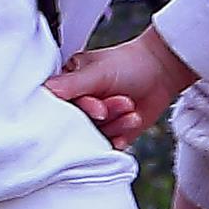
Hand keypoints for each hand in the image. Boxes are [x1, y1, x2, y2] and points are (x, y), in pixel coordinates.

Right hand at [47, 25, 195, 146]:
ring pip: (94, 134)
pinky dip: (118, 139)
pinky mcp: (111, 133)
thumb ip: (73, 84)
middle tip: (115, 106)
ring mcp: (95, 120)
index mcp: (69, 84)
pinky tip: (127, 128)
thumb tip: (45, 90)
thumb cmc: (129, 63)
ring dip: (114, 125)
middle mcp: (79, 103)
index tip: (97, 108)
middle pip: (78, 122)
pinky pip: (108, 144)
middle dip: (100, 116)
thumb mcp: (98, 71)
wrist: (162, 72)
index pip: (60, 105)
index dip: (77, 108)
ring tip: (130, 108)